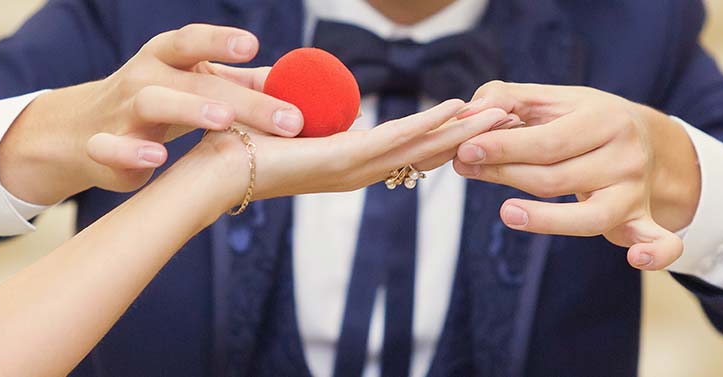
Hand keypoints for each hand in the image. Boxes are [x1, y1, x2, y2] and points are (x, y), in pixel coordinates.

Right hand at [0, 24, 303, 204]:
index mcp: (168, 58)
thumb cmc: (155, 102)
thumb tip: (295, 84)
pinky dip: (131, 151)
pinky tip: (158, 159)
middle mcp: (145, 77)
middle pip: (196, 81)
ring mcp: (122, 111)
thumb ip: (241, 82)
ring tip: (223, 120)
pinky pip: (112, 148)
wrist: (80, 132)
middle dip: (244, 100)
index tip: (253, 45)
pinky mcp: (103, 148)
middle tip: (289, 120)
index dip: (221, 41)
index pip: (194, 42)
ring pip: (152, 102)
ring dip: (189, 108)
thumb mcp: (193, 84)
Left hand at [177, 100, 510, 207]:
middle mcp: (360, 172)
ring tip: (500, 112)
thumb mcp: (291, 128)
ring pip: (423, 145)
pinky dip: (429, 123)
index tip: (477, 119)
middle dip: (469, 133)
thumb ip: (315, 120)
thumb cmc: (242, 153)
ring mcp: (355, 169)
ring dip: (463, 128)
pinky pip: (396, 138)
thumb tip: (328, 110)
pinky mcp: (345, 161)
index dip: (446, 133)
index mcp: (350, 164)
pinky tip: (456, 111)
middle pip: (428, 150)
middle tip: (508, 117)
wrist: (214, 174)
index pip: (409, 148)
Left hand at [452, 81, 700, 270]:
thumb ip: (507, 99)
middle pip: (557, 178)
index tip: (467, 150)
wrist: (648, 139)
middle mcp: (624, 156)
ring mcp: (634, 192)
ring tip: (505, 212)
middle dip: (506, 175)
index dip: (504, 148)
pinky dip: (655, 253)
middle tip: (465, 168)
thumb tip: (470, 113)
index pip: (548, 142)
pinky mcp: (642, 221)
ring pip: (588, 217)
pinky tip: (635, 261)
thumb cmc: (586, 120)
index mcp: (604, 120)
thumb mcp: (553, 99)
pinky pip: (659, 242)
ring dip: (546, 220)